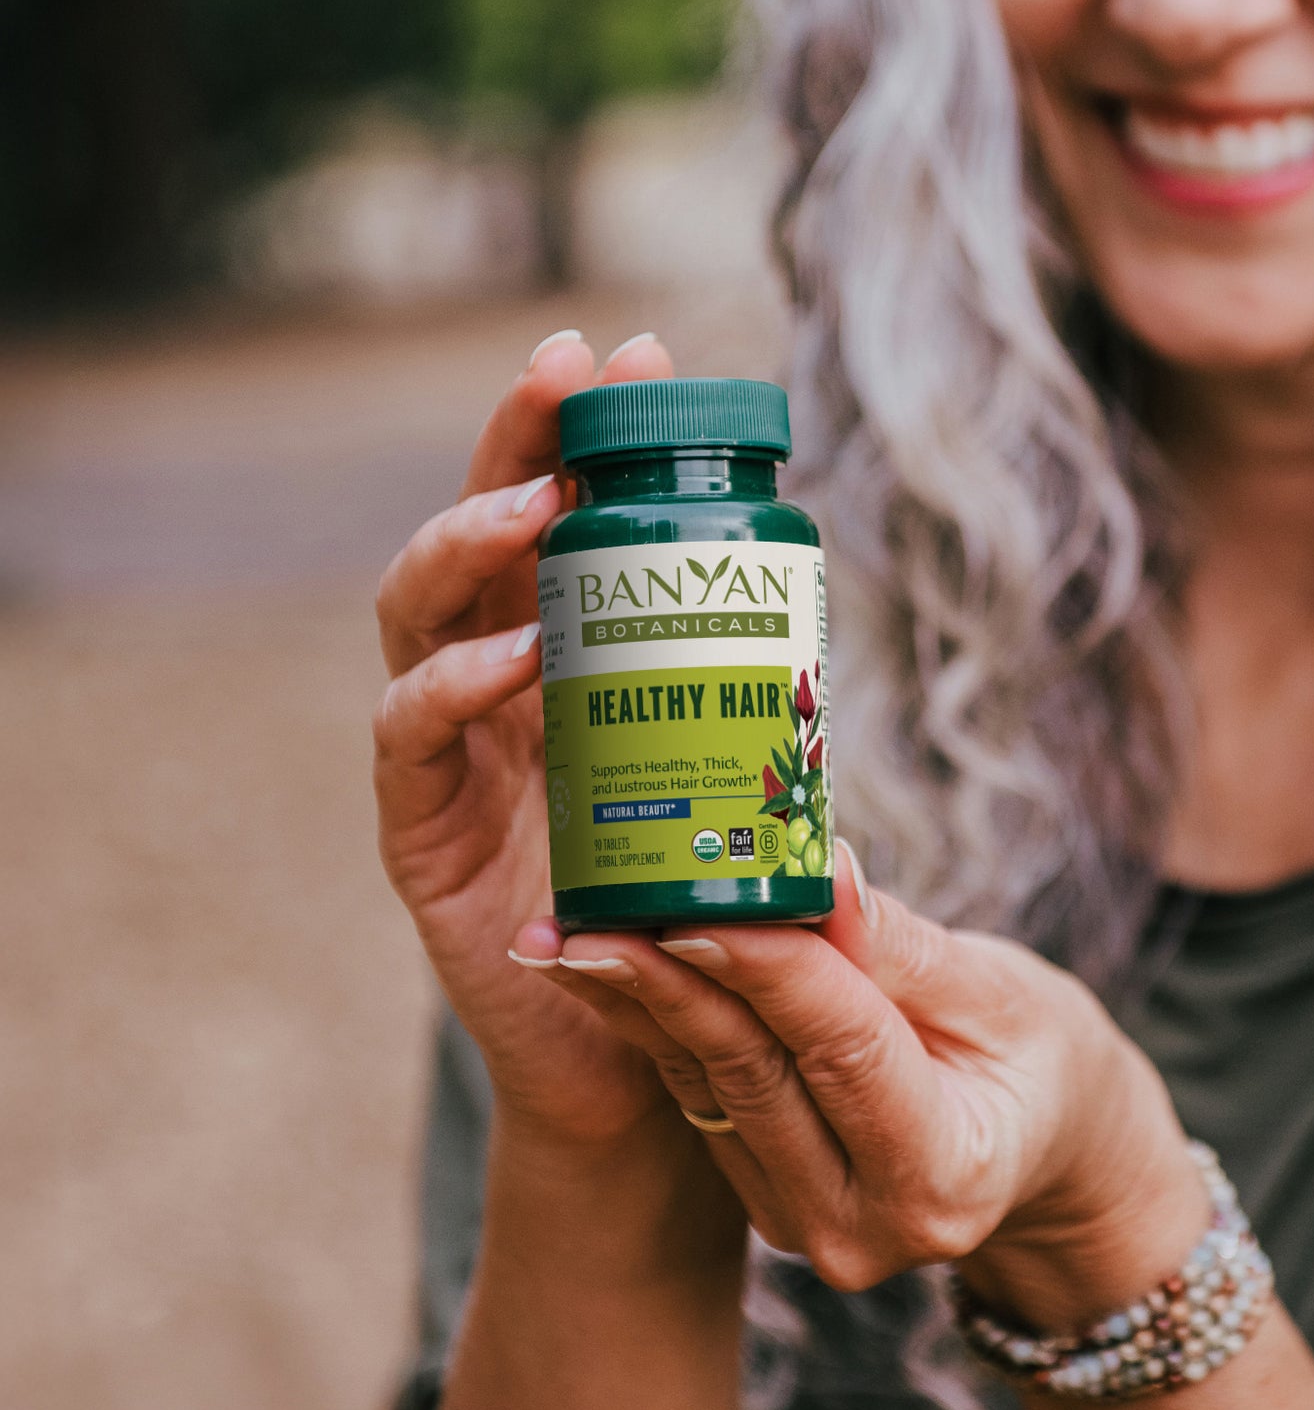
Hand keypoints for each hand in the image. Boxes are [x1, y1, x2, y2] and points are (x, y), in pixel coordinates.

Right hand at [372, 328, 733, 1169]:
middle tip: (562, 370)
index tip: (624, 348)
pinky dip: (452, 688)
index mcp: (561, 652)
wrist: (647, 1061)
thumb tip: (809, 603)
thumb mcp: (724, 773)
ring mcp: (447, 753)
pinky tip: (512, 659)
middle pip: (475, 531)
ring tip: (535, 501)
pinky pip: (410, 741)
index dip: (574, 427)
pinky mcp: (421, 835)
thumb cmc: (691, 900)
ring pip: (417, 613)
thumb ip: (739, 695)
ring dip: (468, 540)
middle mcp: (492, 684)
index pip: (552, 515)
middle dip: (514, 439)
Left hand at [507, 843, 1211, 1325]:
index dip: (771, 970)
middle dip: (664, 983)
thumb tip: (815, 863)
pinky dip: (659, 1026)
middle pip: (754, 1074)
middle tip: (582, 914)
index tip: (696, 904)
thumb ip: (898, 945)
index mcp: (944, 1175)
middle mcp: (861, 1224)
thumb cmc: (1039, 1054)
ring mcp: (804, 1225)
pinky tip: (601, 965)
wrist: (1045, 1143)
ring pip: (710, 1088)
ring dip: (632, 1003)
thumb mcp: (999, 991)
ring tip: (560, 931)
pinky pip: (706, 1099)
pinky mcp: (766, 1198)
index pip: (844, 1048)